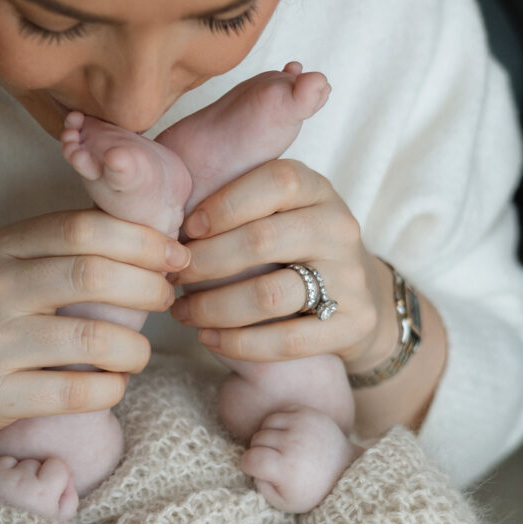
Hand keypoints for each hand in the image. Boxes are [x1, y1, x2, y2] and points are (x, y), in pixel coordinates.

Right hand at [0, 209, 188, 445]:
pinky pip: (74, 393)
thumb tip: (154, 239)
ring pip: (91, 339)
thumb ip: (68, 247)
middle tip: (166, 299)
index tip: (175, 256)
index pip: (83, 228)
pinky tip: (112, 385)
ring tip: (138, 353)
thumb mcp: (12, 263)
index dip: (141, 240)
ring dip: (135, 349)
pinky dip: (110, 389)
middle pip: (92, 275)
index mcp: (3, 247)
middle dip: (148, 287)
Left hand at [0, 456, 78, 520]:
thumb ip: (69, 500)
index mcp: (42, 494)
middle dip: (29, 477)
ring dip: (9, 474)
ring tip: (5, 498)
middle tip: (22, 500)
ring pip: (10, 461)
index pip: (57, 464)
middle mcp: (19, 481)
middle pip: (32, 463)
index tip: (44, 493)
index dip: (52, 479)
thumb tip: (68, 477)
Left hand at [169, 159, 394, 368]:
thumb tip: (166, 206)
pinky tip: (207, 337)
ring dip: (213, 307)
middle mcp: (338, 227)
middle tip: (173, 275)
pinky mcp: (354, 323)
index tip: (188, 229)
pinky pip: (287, 340)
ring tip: (182, 311)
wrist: (356, 294)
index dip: (225, 204)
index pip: (276, 181)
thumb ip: (233, 198)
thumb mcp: (274, 208)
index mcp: (316, 189)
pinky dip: (238, 342)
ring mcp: (350, 276)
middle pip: (262, 240)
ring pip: (269, 295)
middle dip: (205, 261)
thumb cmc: (288, 244)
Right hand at [239, 405, 362, 512]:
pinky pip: (278, 413)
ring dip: (268, 435)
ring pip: (266, 424)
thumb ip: (261, 486)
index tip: (258, 469)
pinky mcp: (307, 412)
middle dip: (260, 450)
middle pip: (257, 440)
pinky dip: (278, 423)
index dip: (249, 465)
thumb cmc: (310, 489)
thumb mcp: (284, 501)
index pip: (250, 459)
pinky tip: (288, 435)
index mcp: (288, 468)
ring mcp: (302, 425)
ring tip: (281, 448)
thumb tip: (250, 462)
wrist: (343, 469)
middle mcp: (295, 443)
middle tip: (275, 460)